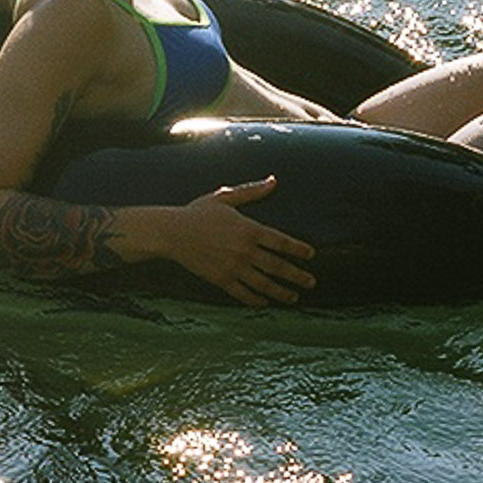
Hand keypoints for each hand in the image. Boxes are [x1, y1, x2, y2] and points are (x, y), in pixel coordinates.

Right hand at [157, 177, 315, 306]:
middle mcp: (244, 250)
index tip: (310, 255)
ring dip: (281, 292)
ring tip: (294, 297)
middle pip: (277, 266)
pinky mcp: (220, 279)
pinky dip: (255, 299)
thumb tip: (273, 181)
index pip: (281, 242)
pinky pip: (243, 293)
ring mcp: (233, 267)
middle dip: (297, 275)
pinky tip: (264, 302)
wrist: (171, 232)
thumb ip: (252, 191)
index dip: (298, 249)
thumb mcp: (225, 197)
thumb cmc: (198, 212)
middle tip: (311, 282)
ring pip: (263, 284)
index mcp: (248, 228)